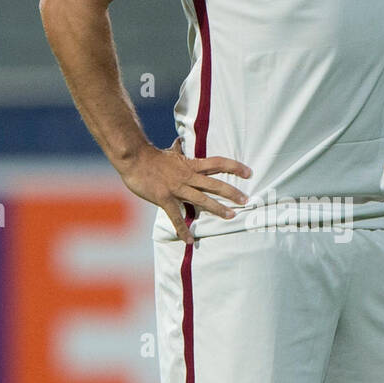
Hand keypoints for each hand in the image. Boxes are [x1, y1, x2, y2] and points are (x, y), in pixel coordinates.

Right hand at [119, 139, 251, 243]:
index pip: (218, 163)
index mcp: (190, 165)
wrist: (134, 158)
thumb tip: (180, 142)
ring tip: (231, 216)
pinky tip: (189, 240)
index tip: (249, 172)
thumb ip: (177, 150)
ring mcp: (177, 188)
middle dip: (232, 192)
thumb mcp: (169, 152)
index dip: (234, 167)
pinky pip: (176, 216)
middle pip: (215, 183)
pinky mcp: (165, 199)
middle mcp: (188, 176)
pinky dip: (183, 229)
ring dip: (218, 208)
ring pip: (202, 199)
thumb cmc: (150, 156)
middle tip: (246, 200)